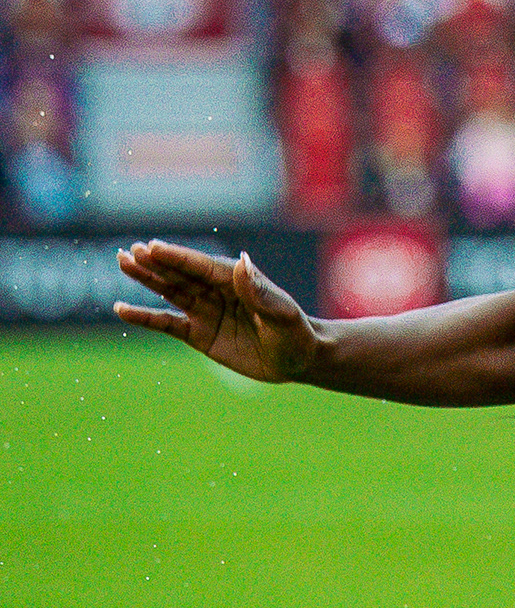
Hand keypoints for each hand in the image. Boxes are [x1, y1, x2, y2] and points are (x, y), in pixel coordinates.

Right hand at [114, 243, 319, 383]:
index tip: (152, 247)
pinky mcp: (199, 334)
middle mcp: (216, 291)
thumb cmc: (296, 333)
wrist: (299, 359)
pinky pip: (167, 323)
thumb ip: (260, 292)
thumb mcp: (282, 314)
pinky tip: (122, 309)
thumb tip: (242, 262)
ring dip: (146, 279)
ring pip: (170, 291)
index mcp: (235, 280)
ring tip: (123, 263)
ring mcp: (205, 311)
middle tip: (129, 252)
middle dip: (155, 263)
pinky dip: (145, 317)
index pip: (201, 266)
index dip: (177, 258)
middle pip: (180, 274)